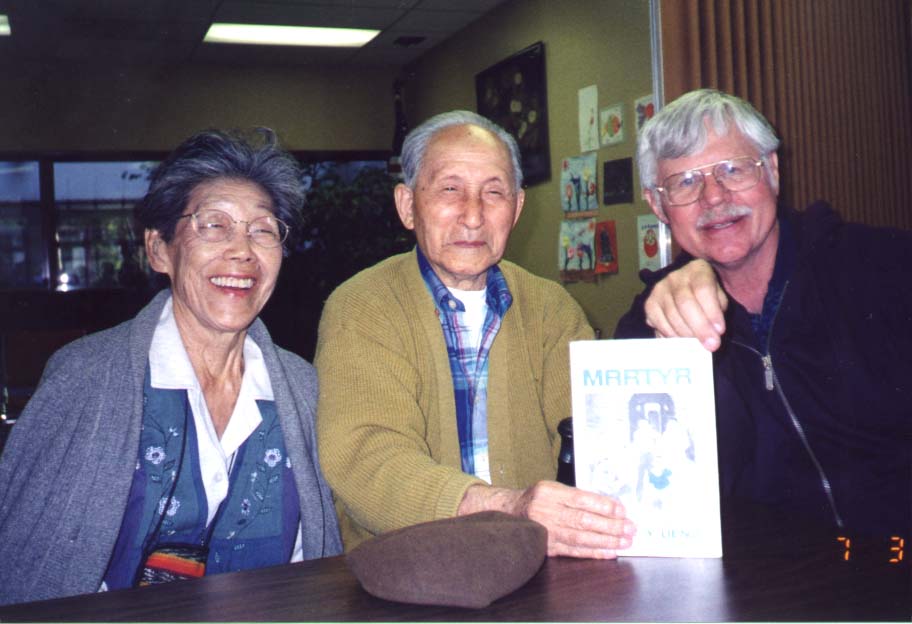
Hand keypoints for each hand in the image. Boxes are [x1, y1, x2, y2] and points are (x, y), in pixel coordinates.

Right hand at [458, 481, 635, 558]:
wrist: (508, 512)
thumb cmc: (537, 498)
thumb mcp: (552, 488)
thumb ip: (576, 496)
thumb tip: (609, 507)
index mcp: (548, 492)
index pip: (580, 499)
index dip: (603, 506)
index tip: (622, 510)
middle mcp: (546, 511)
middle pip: (583, 520)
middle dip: (610, 525)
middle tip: (630, 528)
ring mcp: (546, 531)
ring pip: (580, 538)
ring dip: (606, 541)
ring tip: (625, 541)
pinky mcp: (547, 548)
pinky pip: (574, 551)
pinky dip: (594, 553)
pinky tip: (610, 552)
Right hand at [644, 259, 727, 350]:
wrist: (686, 290)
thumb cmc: (706, 297)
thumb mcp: (718, 297)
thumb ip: (718, 311)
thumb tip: (713, 332)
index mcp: (697, 270)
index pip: (703, 289)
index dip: (711, 311)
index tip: (720, 330)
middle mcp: (675, 277)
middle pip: (684, 302)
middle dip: (699, 327)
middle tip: (711, 345)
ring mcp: (659, 290)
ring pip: (671, 315)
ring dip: (686, 334)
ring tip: (698, 345)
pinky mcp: (649, 304)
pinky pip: (658, 323)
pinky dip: (671, 336)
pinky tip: (682, 342)